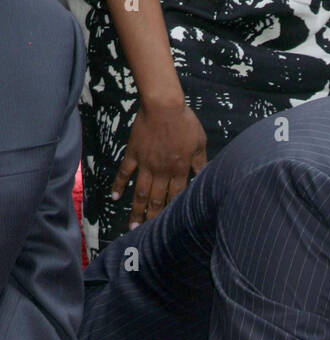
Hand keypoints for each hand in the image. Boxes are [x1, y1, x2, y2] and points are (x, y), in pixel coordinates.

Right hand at [111, 101, 207, 228]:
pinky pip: (124, 172)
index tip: (170, 227)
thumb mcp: (200, 142)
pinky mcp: (133, 153)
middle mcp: (162, 172)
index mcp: (179, 170)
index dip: (173, 212)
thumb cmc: (185, 122)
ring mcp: (146, 164)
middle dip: (152, 218)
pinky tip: (115, 198)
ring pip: (141, 192)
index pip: (177, 197)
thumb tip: (205, 177)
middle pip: (157, 200)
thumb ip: (201, 162)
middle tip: (146, 233)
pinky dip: (119, 185)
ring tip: (132, 225)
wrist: (163, 105)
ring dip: (136, 209)